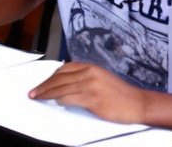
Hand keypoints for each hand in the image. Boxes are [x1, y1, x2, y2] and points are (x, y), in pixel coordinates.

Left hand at [29, 62, 146, 123]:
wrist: (138, 103)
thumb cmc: (121, 94)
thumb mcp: (101, 78)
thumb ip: (85, 78)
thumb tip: (66, 84)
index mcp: (91, 67)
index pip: (64, 69)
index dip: (50, 77)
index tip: (42, 83)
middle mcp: (89, 73)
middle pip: (59, 78)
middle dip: (44, 85)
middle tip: (33, 92)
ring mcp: (91, 85)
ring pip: (62, 88)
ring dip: (47, 93)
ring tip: (38, 98)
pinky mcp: (93, 98)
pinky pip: (71, 98)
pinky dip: (60, 100)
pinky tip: (55, 102)